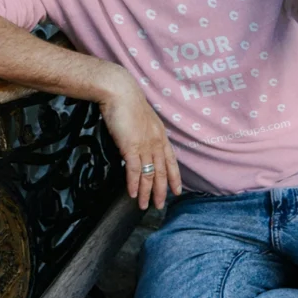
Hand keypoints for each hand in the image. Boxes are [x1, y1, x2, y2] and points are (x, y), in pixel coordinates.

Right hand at [98, 75, 181, 209]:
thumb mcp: (141, 119)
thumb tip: (139, 145)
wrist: (119, 91)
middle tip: (160, 205)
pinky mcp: (131, 146)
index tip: (177, 191)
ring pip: (148, 174)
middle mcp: (155, 142)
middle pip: (162, 171)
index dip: (175, 177)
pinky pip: (134, 170)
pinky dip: (133, 184)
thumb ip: (143, 133)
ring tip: (143, 206)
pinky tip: (131, 194)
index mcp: (160, 135)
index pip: (171, 160)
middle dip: (161, 191)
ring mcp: (144, 145)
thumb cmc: (127, 102)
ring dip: (146, 192)